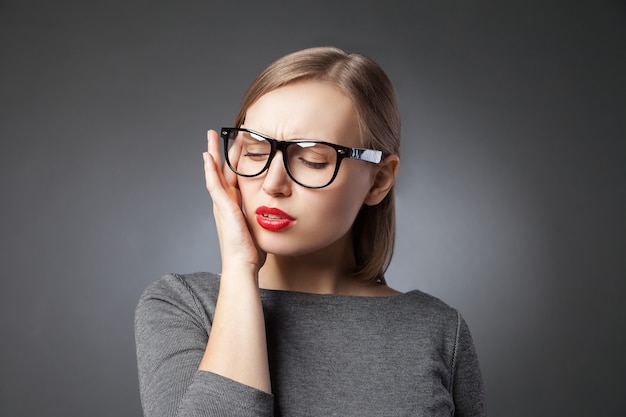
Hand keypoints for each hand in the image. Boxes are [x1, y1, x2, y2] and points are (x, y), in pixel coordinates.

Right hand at [203, 129, 265, 275]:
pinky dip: (210, 170)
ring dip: (212, 154)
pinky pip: (214, 184)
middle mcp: (225, 204)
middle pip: (220, 171)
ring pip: (214, 173)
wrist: (243, 265)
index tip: (234, 147)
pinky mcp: (223, 208)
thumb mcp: (260, 228)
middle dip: (217, 153)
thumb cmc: (252, 252)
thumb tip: (276, 214)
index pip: (232, 178)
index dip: (231, 162)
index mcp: (234, 206)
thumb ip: (263, 217)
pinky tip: (207, 156)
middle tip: (214, 135)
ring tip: (210, 137)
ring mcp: (221, 205)